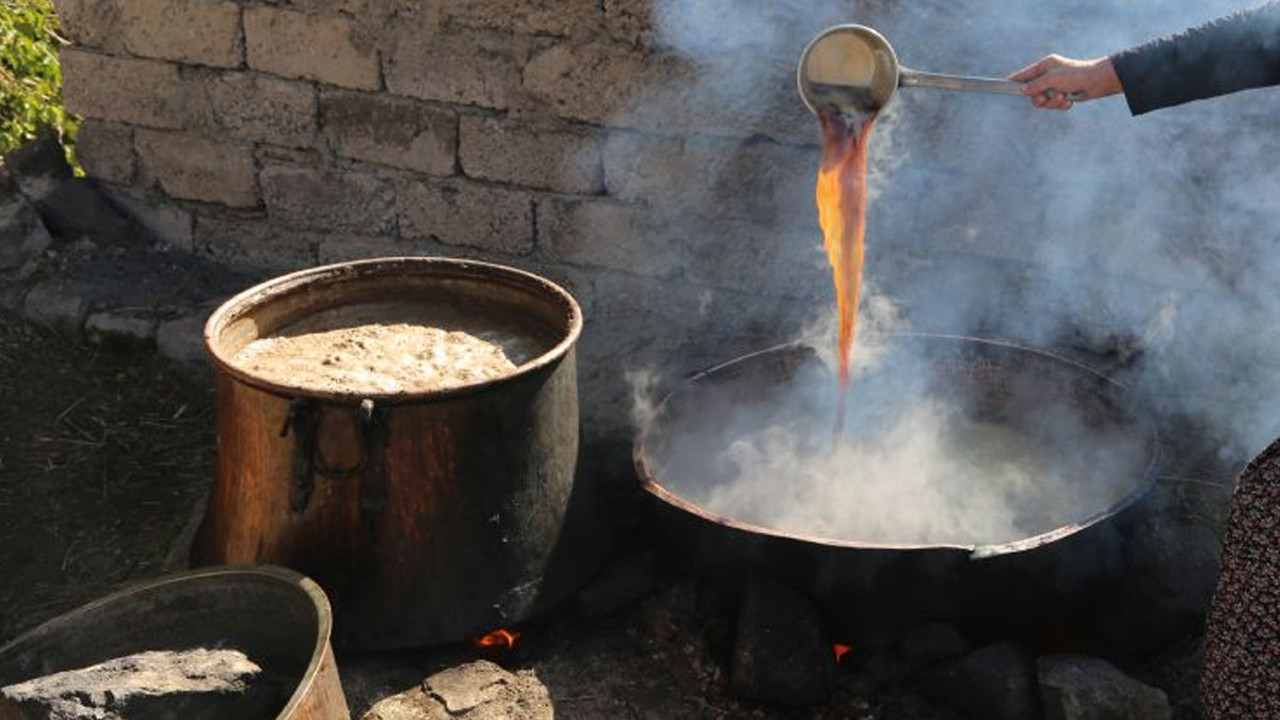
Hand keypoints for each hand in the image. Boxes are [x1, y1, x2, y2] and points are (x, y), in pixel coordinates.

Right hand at [1007, 55, 1122, 109]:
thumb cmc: (1076, 74)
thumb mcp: (1052, 79)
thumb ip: (1035, 85)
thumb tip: (1021, 91)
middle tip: (1044, 99)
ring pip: (1044, 100)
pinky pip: (1055, 104)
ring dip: (1053, 102)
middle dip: (1039, 98)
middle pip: (1033, 92)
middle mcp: (1049, 75)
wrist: (1099, 81)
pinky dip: (1061, 105)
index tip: (1003, 85)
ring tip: (1063, 98)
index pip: (1024, 74)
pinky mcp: (1064, 94)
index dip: (1015, 80)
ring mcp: (1056, 85)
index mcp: (1045, 65)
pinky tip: (1069, 100)